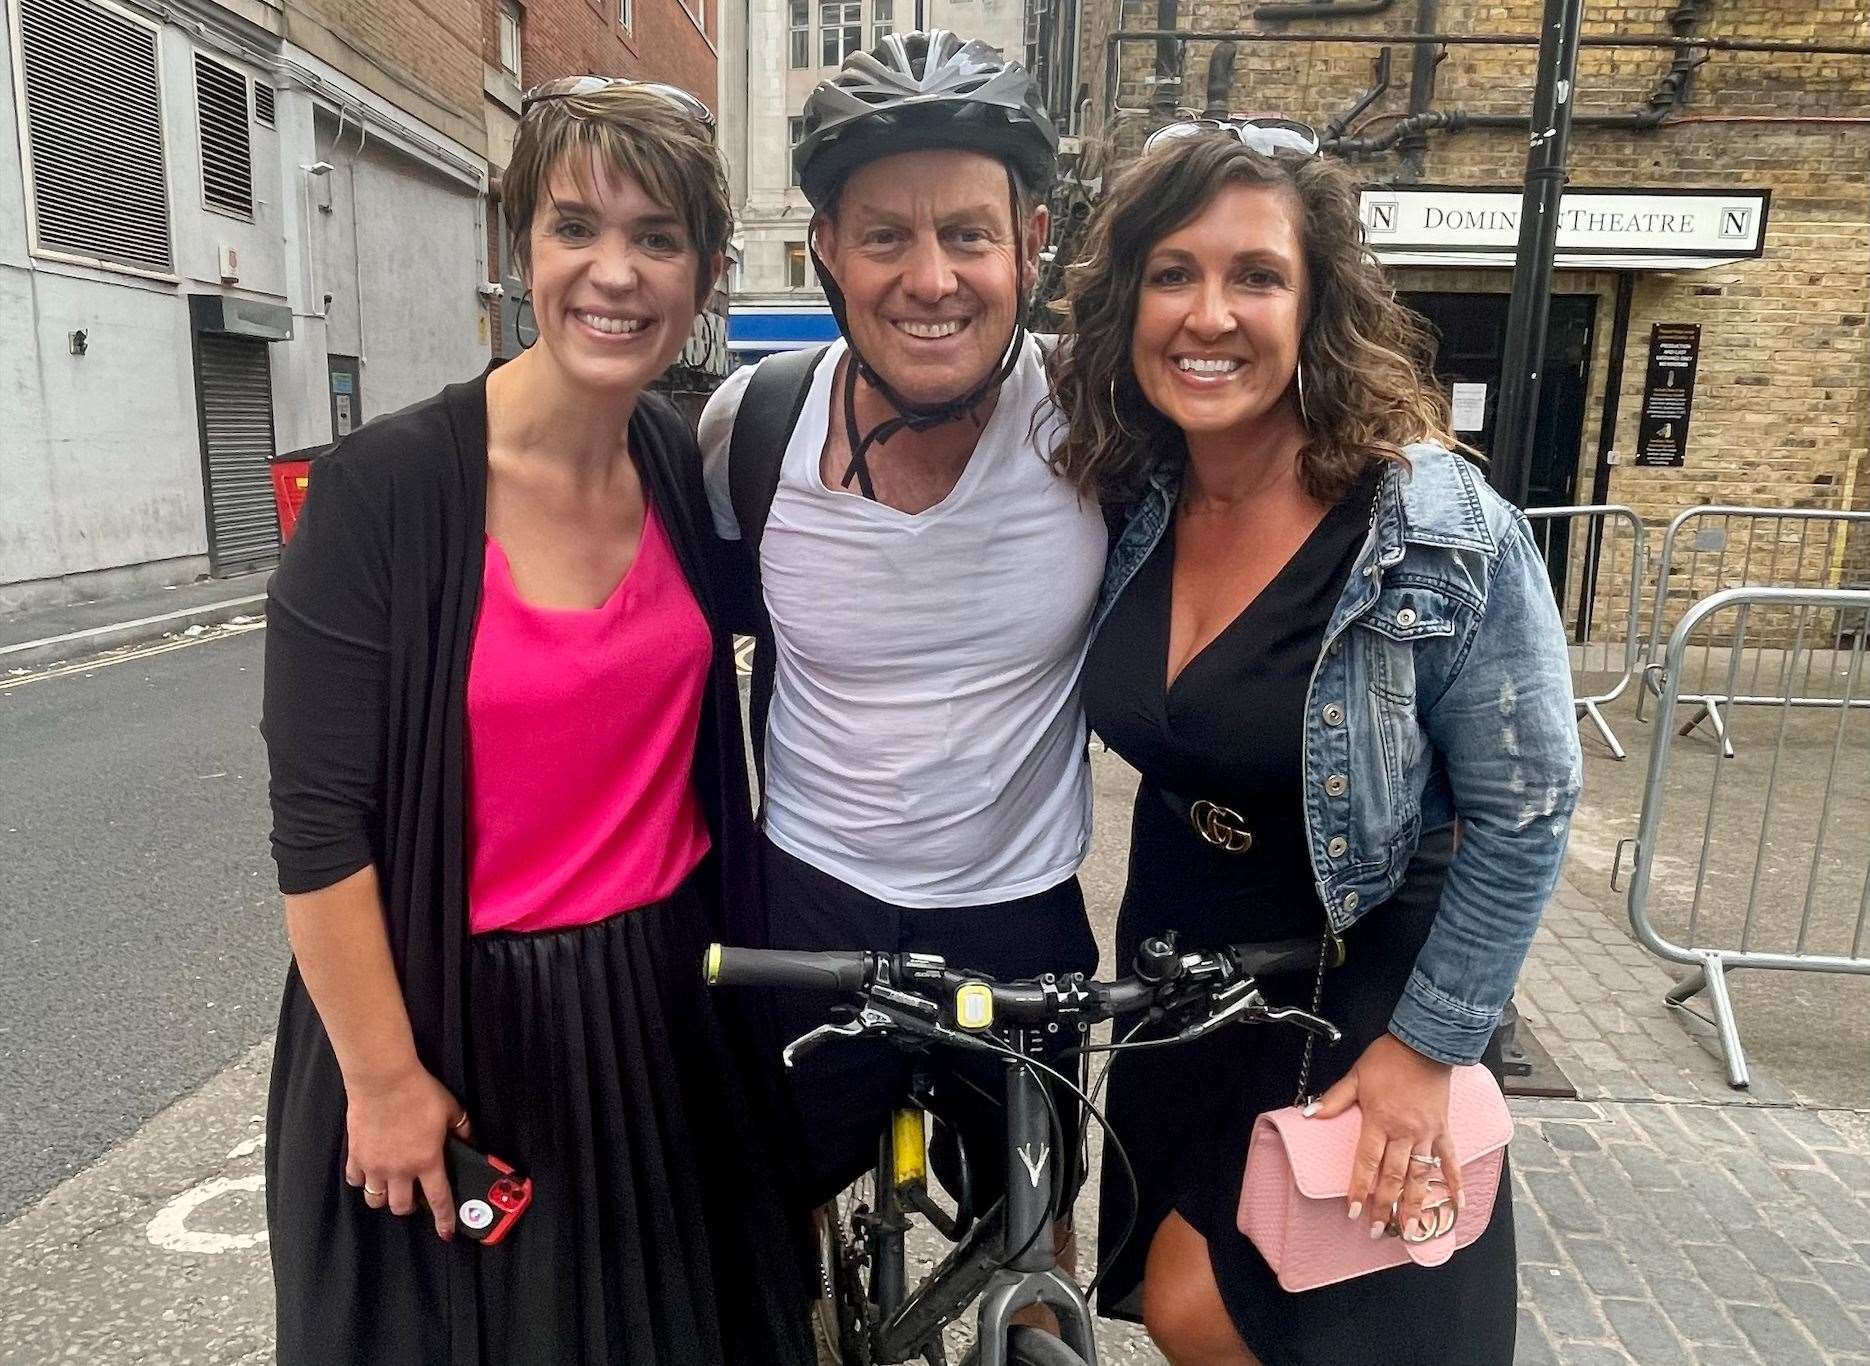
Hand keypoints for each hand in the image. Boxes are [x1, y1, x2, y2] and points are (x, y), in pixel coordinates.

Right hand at [342, 1064, 470, 1239]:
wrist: (384, 1080)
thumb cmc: (419, 1093)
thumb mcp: (450, 1109)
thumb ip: (462, 1128)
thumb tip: (470, 1139)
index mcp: (427, 1161)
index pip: (438, 1199)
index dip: (444, 1219)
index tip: (447, 1232)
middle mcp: (400, 1170)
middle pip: (401, 1207)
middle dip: (410, 1207)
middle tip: (414, 1196)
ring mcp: (375, 1166)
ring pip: (376, 1200)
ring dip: (385, 1198)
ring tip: (391, 1186)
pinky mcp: (356, 1156)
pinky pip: (356, 1181)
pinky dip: (363, 1181)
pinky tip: (369, 1171)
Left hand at [1308, 1033, 1462, 1242]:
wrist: (1425, 1043)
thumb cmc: (1388, 1058)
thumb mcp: (1356, 1075)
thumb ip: (1335, 1099)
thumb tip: (1310, 1114)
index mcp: (1379, 1120)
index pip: (1367, 1161)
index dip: (1359, 1187)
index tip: (1353, 1210)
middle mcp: (1404, 1132)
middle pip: (1393, 1176)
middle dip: (1384, 1206)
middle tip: (1378, 1230)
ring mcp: (1426, 1134)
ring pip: (1420, 1176)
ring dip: (1415, 1204)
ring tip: (1411, 1230)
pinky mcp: (1443, 1130)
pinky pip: (1451, 1160)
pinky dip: (1455, 1182)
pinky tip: (1457, 1205)